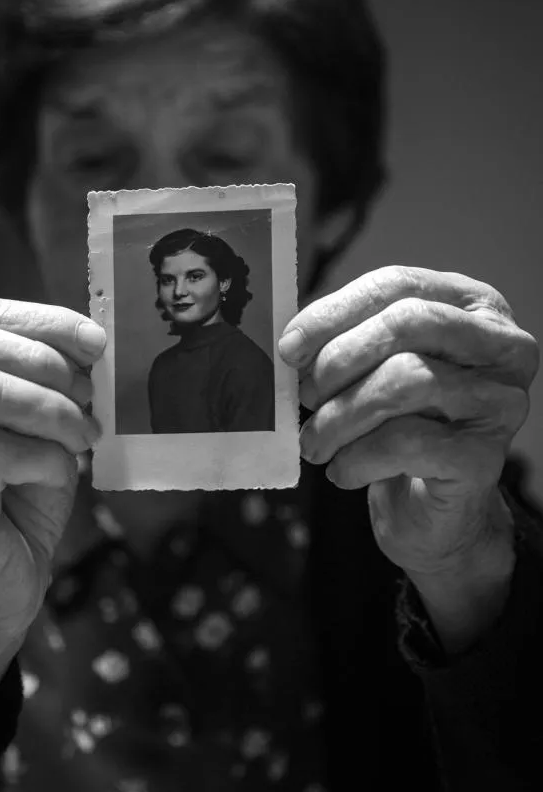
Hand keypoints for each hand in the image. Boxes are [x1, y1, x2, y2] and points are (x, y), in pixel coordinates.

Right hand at [0, 299, 105, 645]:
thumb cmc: (19, 503)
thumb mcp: (39, 428)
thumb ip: (50, 382)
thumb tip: (90, 344)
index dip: (41, 321)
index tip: (96, 344)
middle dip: (41, 360)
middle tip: (89, 396)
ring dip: (47, 407)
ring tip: (82, 436)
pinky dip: (45, 456)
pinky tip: (63, 474)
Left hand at [278, 267, 538, 579]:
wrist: (430, 507)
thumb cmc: (399, 425)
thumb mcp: (374, 369)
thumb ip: (344, 341)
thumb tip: (293, 344)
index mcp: (471, 304)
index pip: (398, 284)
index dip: (334, 311)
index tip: (289, 347)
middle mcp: (502, 344)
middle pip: (409, 323)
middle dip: (340, 358)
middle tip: (303, 396)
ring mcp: (501, 399)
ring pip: (407, 379)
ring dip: (340, 415)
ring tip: (314, 442)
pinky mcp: (486, 456)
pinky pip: (407, 442)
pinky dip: (358, 458)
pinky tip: (342, 471)